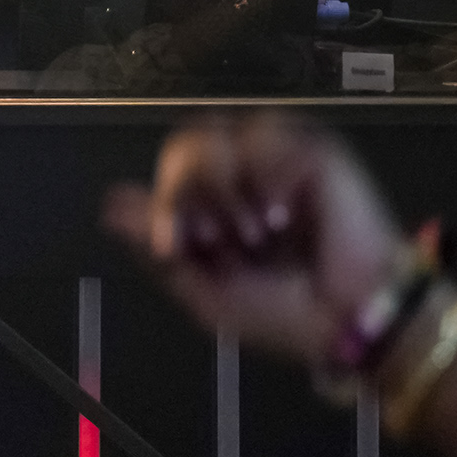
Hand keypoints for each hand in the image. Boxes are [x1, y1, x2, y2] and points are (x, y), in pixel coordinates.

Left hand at [99, 113, 414, 371]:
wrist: (346, 323)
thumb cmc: (282, 316)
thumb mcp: (205, 291)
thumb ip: (158, 244)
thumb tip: (110, 205)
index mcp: (215, 203)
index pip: (170, 168)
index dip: (164, 201)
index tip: (173, 248)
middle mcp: (243, 174)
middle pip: (184, 143)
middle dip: (187, 192)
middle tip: (219, 239)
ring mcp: (277, 158)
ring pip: (217, 133)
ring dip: (227, 188)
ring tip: (259, 234)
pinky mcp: (314, 152)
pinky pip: (267, 134)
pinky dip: (267, 179)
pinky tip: (285, 218)